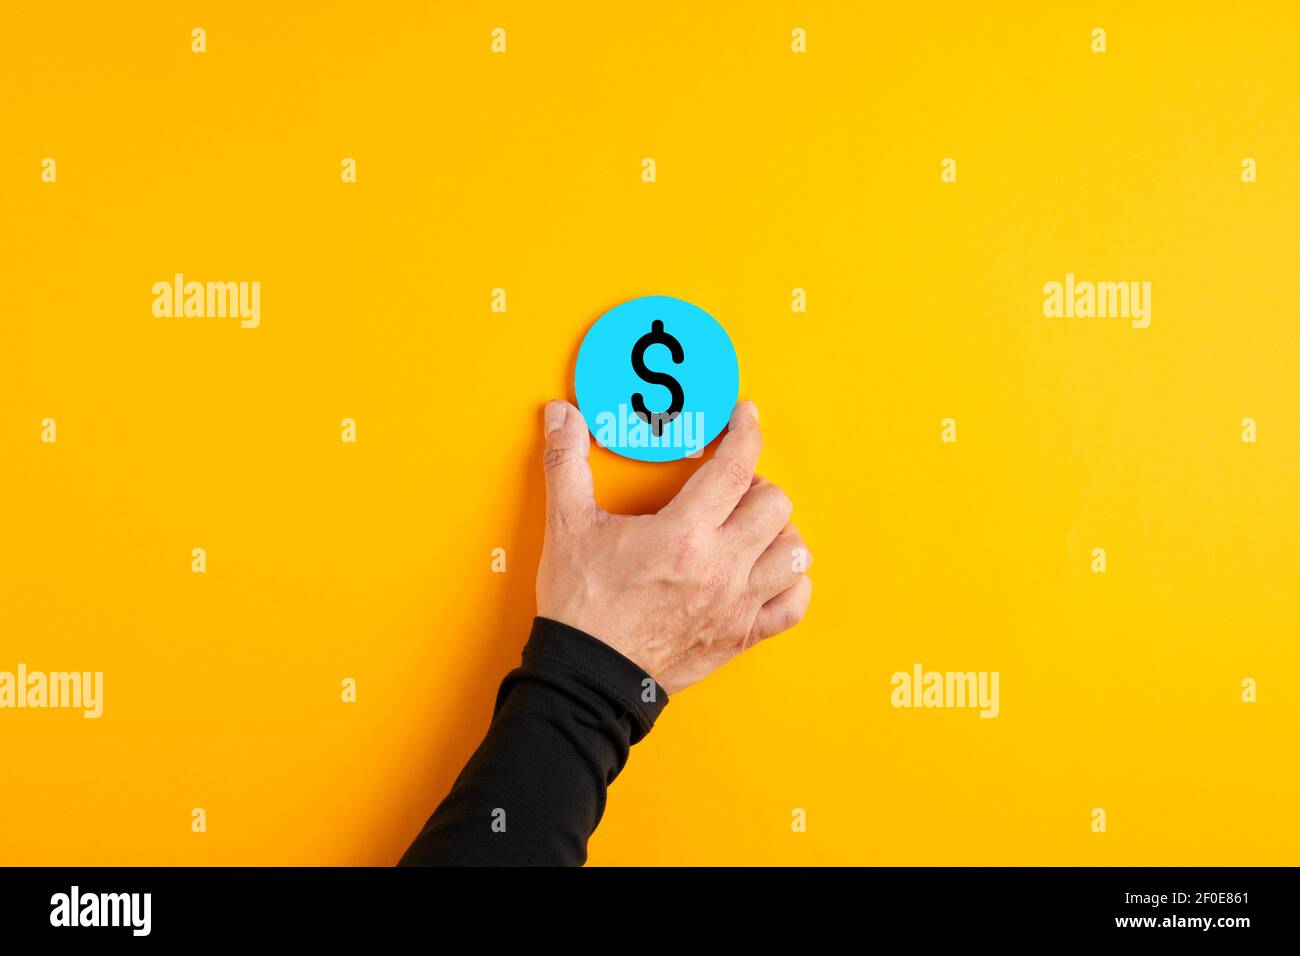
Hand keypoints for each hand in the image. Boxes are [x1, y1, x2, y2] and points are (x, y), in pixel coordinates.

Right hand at [535, 399, 811, 694]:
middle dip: (755, 485)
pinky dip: (791, 583)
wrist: (587, 677)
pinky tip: (767, 572)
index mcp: (683, 534)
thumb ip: (566, 463)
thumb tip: (560, 415)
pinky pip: (794, 605)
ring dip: (777, 532)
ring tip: (749, 528)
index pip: (735, 466)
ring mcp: (737, 604)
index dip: (747, 432)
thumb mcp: (567, 527)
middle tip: (729, 486)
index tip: (745, 417)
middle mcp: (720, 568)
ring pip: (794, 553)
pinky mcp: (741, 636)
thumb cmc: (582, 605)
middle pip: (775, 505)